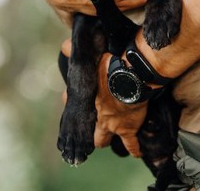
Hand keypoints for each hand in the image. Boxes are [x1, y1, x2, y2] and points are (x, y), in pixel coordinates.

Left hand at [60, 39, 147, 156]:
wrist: (131, 77)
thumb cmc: (112, 66)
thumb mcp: (92, 58)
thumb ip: (74, 51)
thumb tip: (64, 45)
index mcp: (87, 100)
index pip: (71, 108)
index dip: (70, 107)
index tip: (70, 104)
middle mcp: (96, 116)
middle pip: (86, 130)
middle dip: (88, 132)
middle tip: (90, 128)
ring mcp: (111, 125)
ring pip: (102, 140)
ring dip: (104, 140)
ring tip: (108, 140)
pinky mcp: (128, 130)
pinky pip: (131, 145)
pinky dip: (134, 149)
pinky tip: (135, 153)